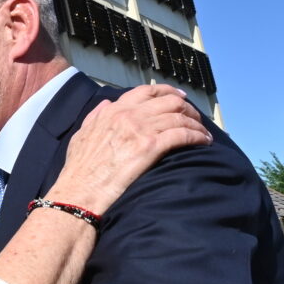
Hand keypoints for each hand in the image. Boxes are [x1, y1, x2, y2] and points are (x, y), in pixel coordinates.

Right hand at [52, 84, 210, 212]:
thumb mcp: (81, 136)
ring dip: (196, 124)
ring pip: (179, 117)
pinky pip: (182, 135)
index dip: (168, 92)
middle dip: (187, 109)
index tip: (180, 98)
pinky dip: (197, 136)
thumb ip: (95, 117)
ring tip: (204, 133)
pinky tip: (204, 142)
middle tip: (196, 119)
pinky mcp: (150, 147)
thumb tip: (107, 103)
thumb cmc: (78, 170)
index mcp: (113, 111)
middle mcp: (128, 115)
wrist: (79, 192)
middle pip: (168, 102)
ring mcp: (140, 130)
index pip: (146, 91)